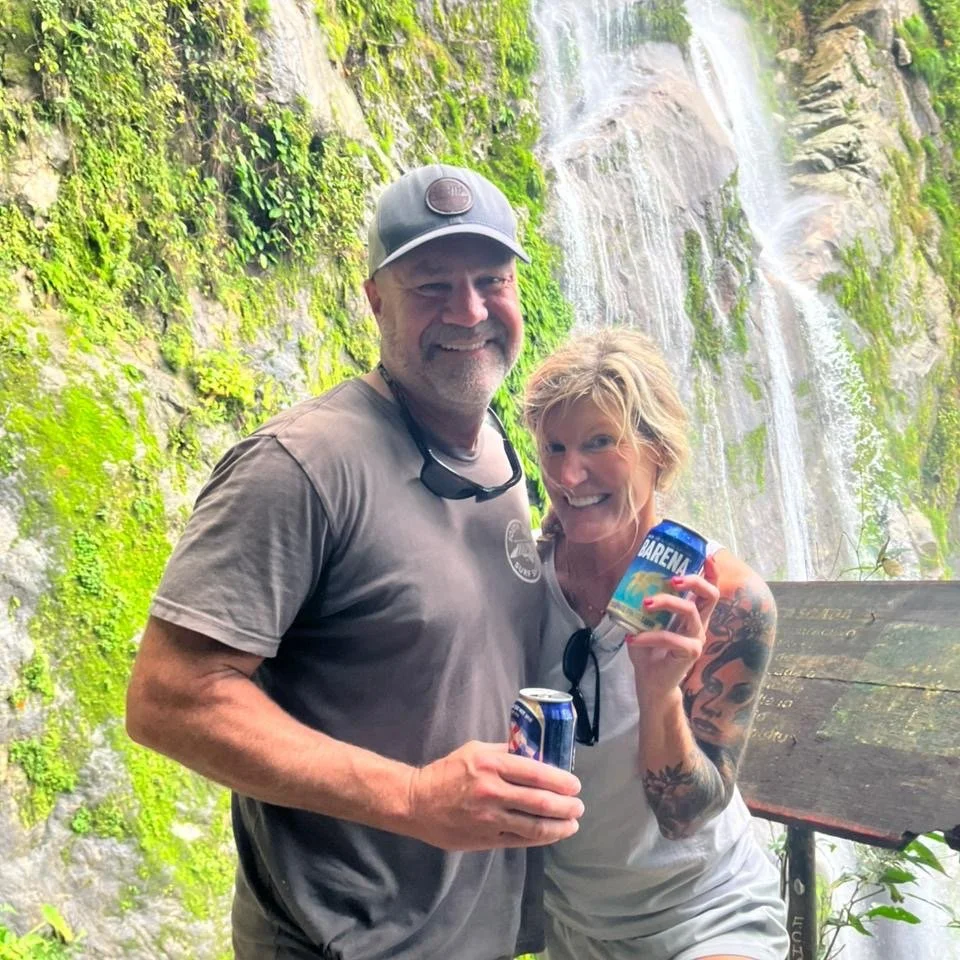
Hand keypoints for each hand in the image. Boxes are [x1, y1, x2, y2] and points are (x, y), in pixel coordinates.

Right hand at [406, 740, 583, 850]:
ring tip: (572, 824)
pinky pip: (520, 840)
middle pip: (540, 802)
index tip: (575, 785)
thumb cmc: (447, 772)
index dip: (560, 781)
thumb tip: (536, 754)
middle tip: (579, 806)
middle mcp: (492, 791)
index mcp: (491, 765)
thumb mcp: (475, 750)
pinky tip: (552, 834)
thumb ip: (505, 752)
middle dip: (566, 806)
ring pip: (534, 826)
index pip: (536, 773)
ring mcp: (490, 818)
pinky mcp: (485, 839)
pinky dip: (540, 838)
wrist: (418, 803)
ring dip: (559, 826)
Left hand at [626, 554, 720, 705]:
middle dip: (694, 581)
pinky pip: (671, 638)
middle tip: (672, 579)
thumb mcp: (645, 622)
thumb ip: (643, 604)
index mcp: (693, 614)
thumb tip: (628, 580)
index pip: (708, 590)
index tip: (706, 555)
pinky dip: (649, 636)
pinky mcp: (689, 653)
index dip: (711, 572)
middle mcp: (699, 623)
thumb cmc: (649, 650)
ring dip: (666, 603)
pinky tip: (632, 638)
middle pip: (710, 595)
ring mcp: (696, 638)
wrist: (650, 682)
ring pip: (689, 611)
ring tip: (645, 603)